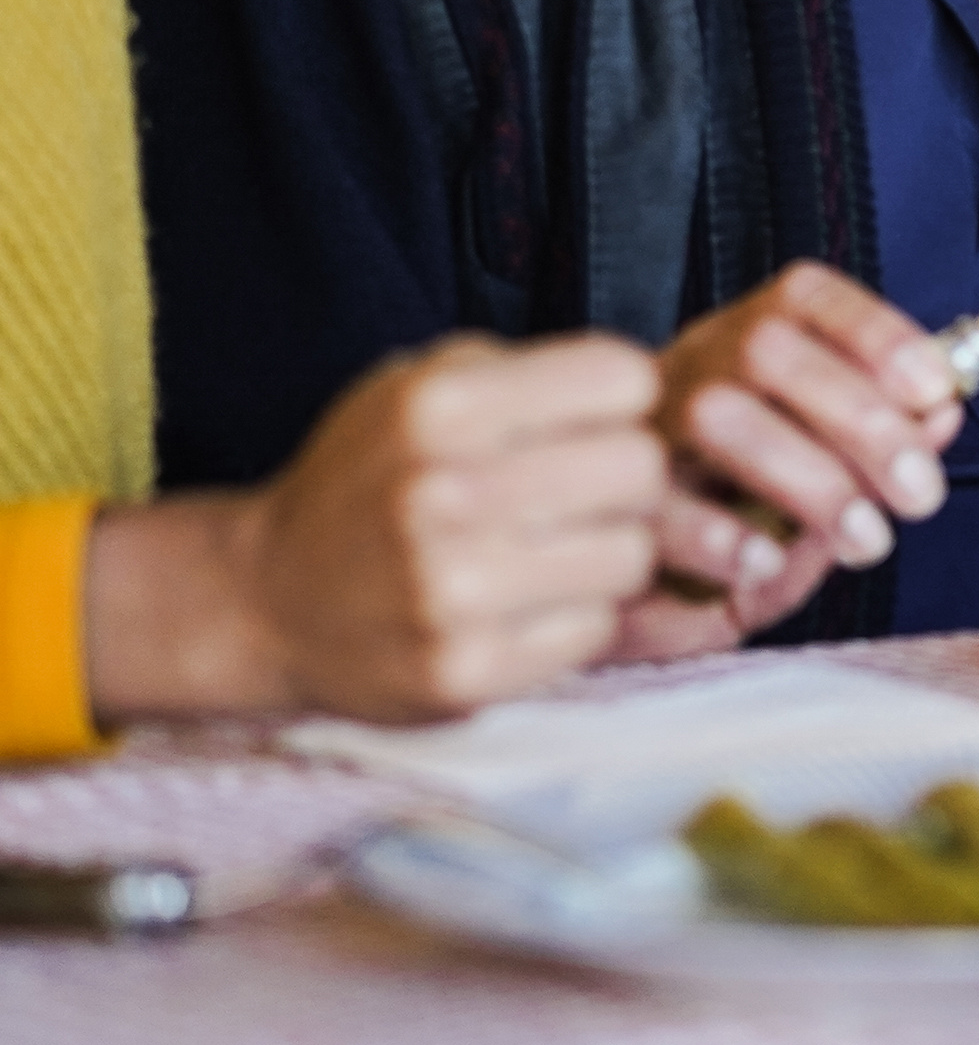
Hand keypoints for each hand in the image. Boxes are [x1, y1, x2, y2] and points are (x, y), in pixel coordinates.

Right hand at [87, 333, 673, 725]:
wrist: (267, 602)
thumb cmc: (369, 481)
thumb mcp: (416, 389)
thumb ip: (525, 372)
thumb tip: (645, 389)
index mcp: (436, 409)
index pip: (624, 379)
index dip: (620, 401)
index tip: (590, 422)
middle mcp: (442, 494)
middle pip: (640, 467)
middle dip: (624, 477)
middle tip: (582, 493)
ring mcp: (453, 591)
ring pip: (631, 554)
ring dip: (605, 551)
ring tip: (550, 550)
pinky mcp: (467, 671)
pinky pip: (596, 629)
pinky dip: (574, 617)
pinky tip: (524, 606)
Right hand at [653, 263, 962, 607]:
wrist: (622, 494)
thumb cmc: (753, 459)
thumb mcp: (825, 426)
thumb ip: (888, 416)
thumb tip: (945, 411)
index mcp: (756, 327)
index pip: (809, 296)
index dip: (877, 334)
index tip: (935, 391)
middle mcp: (700, 358)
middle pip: (771, 354)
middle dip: (862, 422)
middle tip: (922, 494)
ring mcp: (652, 419)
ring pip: (718, 418)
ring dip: (807, 481)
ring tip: (864, 540)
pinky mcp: (619, 492)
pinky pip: (662, 502)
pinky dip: (721, 535)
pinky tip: (769, 561)